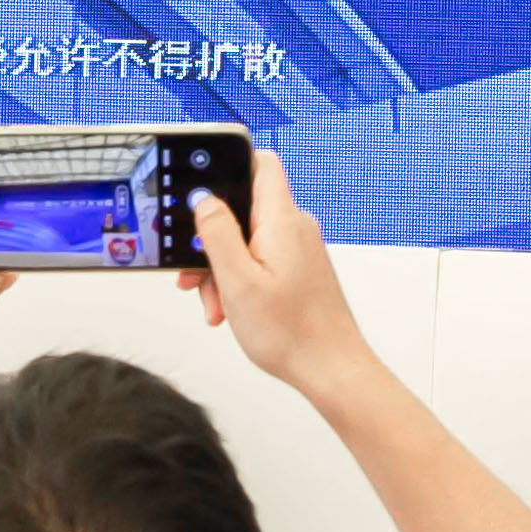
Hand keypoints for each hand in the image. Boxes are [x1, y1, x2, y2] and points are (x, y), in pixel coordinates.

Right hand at [183, 151, 374, 397]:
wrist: (331, 369)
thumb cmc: (293, 333)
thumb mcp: (238, 281)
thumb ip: (217, 233)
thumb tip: (204, 199)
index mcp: (281, 220)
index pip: (259, 162)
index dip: (227, 164)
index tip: (199, 186)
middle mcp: (294, 227)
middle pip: (243, 209)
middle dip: (214, 238)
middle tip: (199, 271)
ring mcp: (298, 248)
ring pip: (247, 239)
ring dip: (224, 267)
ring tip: (218, 303)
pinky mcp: (299, 268)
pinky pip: (260, 259)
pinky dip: (241, 279)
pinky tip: (233, 308)